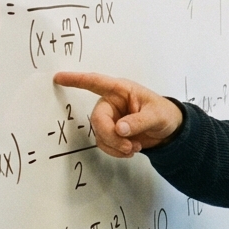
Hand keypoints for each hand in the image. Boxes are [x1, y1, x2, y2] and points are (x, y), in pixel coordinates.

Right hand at [52, 72, 182, 157]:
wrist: (170, 130)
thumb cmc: (164, 114)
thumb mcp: (157, 116)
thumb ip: (139, 121)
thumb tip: (120, 129)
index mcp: (121, 91)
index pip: (96, 82)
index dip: (76, 80)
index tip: (59, 77)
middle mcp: (111, 103)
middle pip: (98, 119)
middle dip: (111, 136)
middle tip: (128, 147)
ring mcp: (110, 118)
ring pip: (99, 134)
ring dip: (115, 146)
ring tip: (135, 147)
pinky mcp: (110, 132)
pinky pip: (104, 143)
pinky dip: (116, 151)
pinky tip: (131, 150)